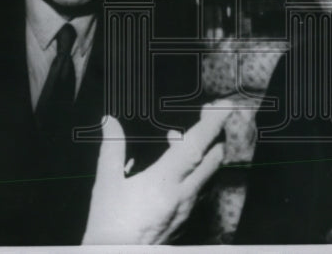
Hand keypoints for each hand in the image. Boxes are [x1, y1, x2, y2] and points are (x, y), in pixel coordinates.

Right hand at [82, 101, 229, 244]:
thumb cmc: (108, 225)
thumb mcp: (106, 184)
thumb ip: (112, 148)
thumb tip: (110, 122)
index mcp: (164, 182)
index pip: (195, 146)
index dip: (212, 124)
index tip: (226, 106)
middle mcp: (183, 195)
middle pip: (214, 158)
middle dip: (216, 132)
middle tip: (209, 113)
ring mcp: (188, 209)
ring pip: (210, 174)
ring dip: (206, 152)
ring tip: (181, 139)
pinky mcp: (186, 220)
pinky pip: (201, 189)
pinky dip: (197, 171)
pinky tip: (177, 167)